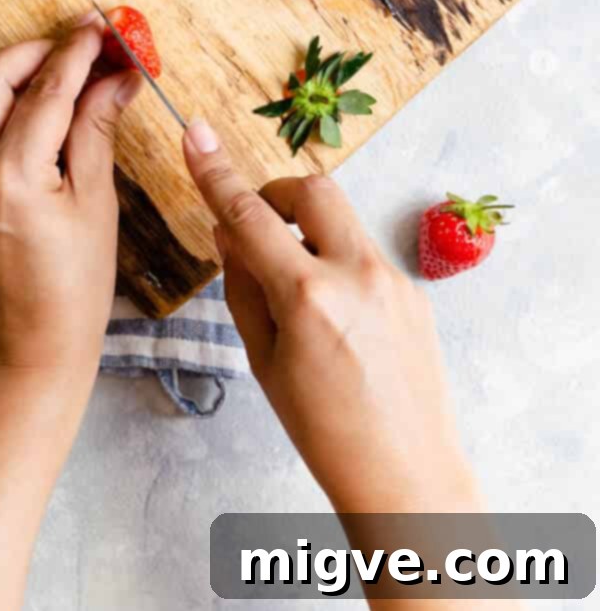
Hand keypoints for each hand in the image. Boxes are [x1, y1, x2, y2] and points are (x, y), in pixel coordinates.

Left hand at [0, 15, 140, 393]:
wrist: (26, 353)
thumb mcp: (95, 206)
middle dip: (38, 49)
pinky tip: (44, 104)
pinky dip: (5, 102)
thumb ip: (97, 131)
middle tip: (84, 42)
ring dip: (19, 70)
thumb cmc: (74, 291)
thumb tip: (117, 76)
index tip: (105, 23)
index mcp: (11, 176)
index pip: (46, 89)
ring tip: (68, 67)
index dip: (78, 50)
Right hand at [183, 121, 480, 515]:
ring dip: (309, 231)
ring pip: (341, 220)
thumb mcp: (264, 362)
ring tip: (296, 288)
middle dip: (277, 194)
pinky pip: (365, 255)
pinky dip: (338, 264)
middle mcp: (357, 275)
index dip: (215, 172)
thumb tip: (228, 234)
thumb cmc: (325, 432)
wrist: (407, 477)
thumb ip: (243, 288)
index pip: (249, 216)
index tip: (196, 133)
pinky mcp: (415, 293)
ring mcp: (394, 280)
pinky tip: (335, 321)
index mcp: (309, 297)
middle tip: (257, 226)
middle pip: (311, 189)